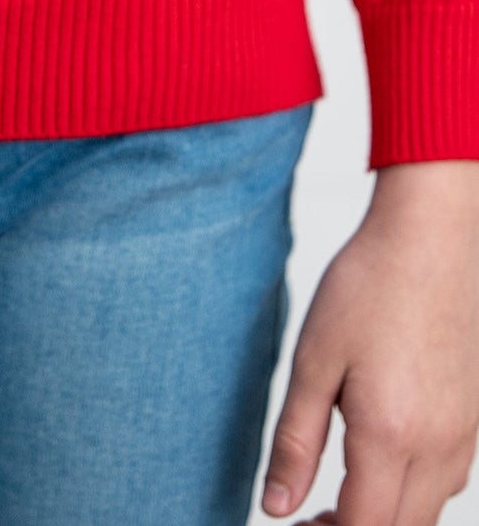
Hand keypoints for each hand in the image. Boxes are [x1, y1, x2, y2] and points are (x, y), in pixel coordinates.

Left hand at [262, 161, 478, 525]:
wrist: (430, 238)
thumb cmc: (368, 288)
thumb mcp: (313, 361)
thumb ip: (295, 442)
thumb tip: (276, 508)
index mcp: (390, 436)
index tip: (295, 525)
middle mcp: (437, 447)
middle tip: (310, 517)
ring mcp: (463, 434)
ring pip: (429, 511)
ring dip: (387, 516)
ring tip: (340, 494)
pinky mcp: (474, 417)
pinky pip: (448, 480)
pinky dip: (414, 491)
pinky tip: (384, 461)